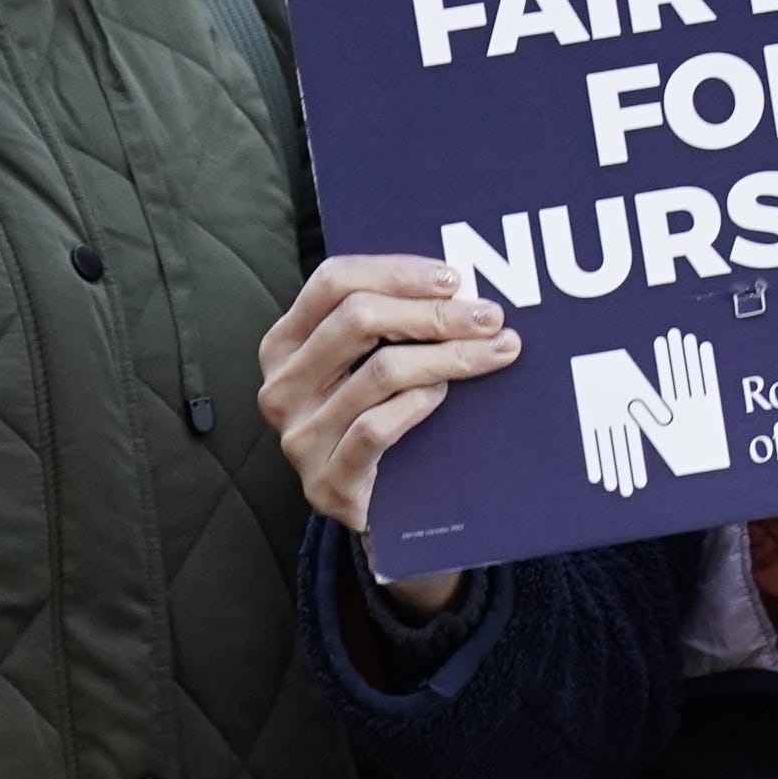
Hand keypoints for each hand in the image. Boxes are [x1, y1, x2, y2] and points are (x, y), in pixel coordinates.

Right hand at [259, 257, 515, 609]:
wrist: (378, 508)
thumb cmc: (380, 416)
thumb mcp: (368, 362)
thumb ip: (392, 320)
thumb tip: (459, 283)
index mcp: (285, 345)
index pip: (332, 281)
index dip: (396, 270)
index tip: (454, 278)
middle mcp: (282, 387)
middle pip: (357, 319)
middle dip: (433, 312)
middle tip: (489, 315)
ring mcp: (299, 437)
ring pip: (379, 372)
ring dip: (449, 355)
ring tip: (494, 352)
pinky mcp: (327, 481)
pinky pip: (376, 427)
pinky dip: (419, 404)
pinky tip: (445, 396)